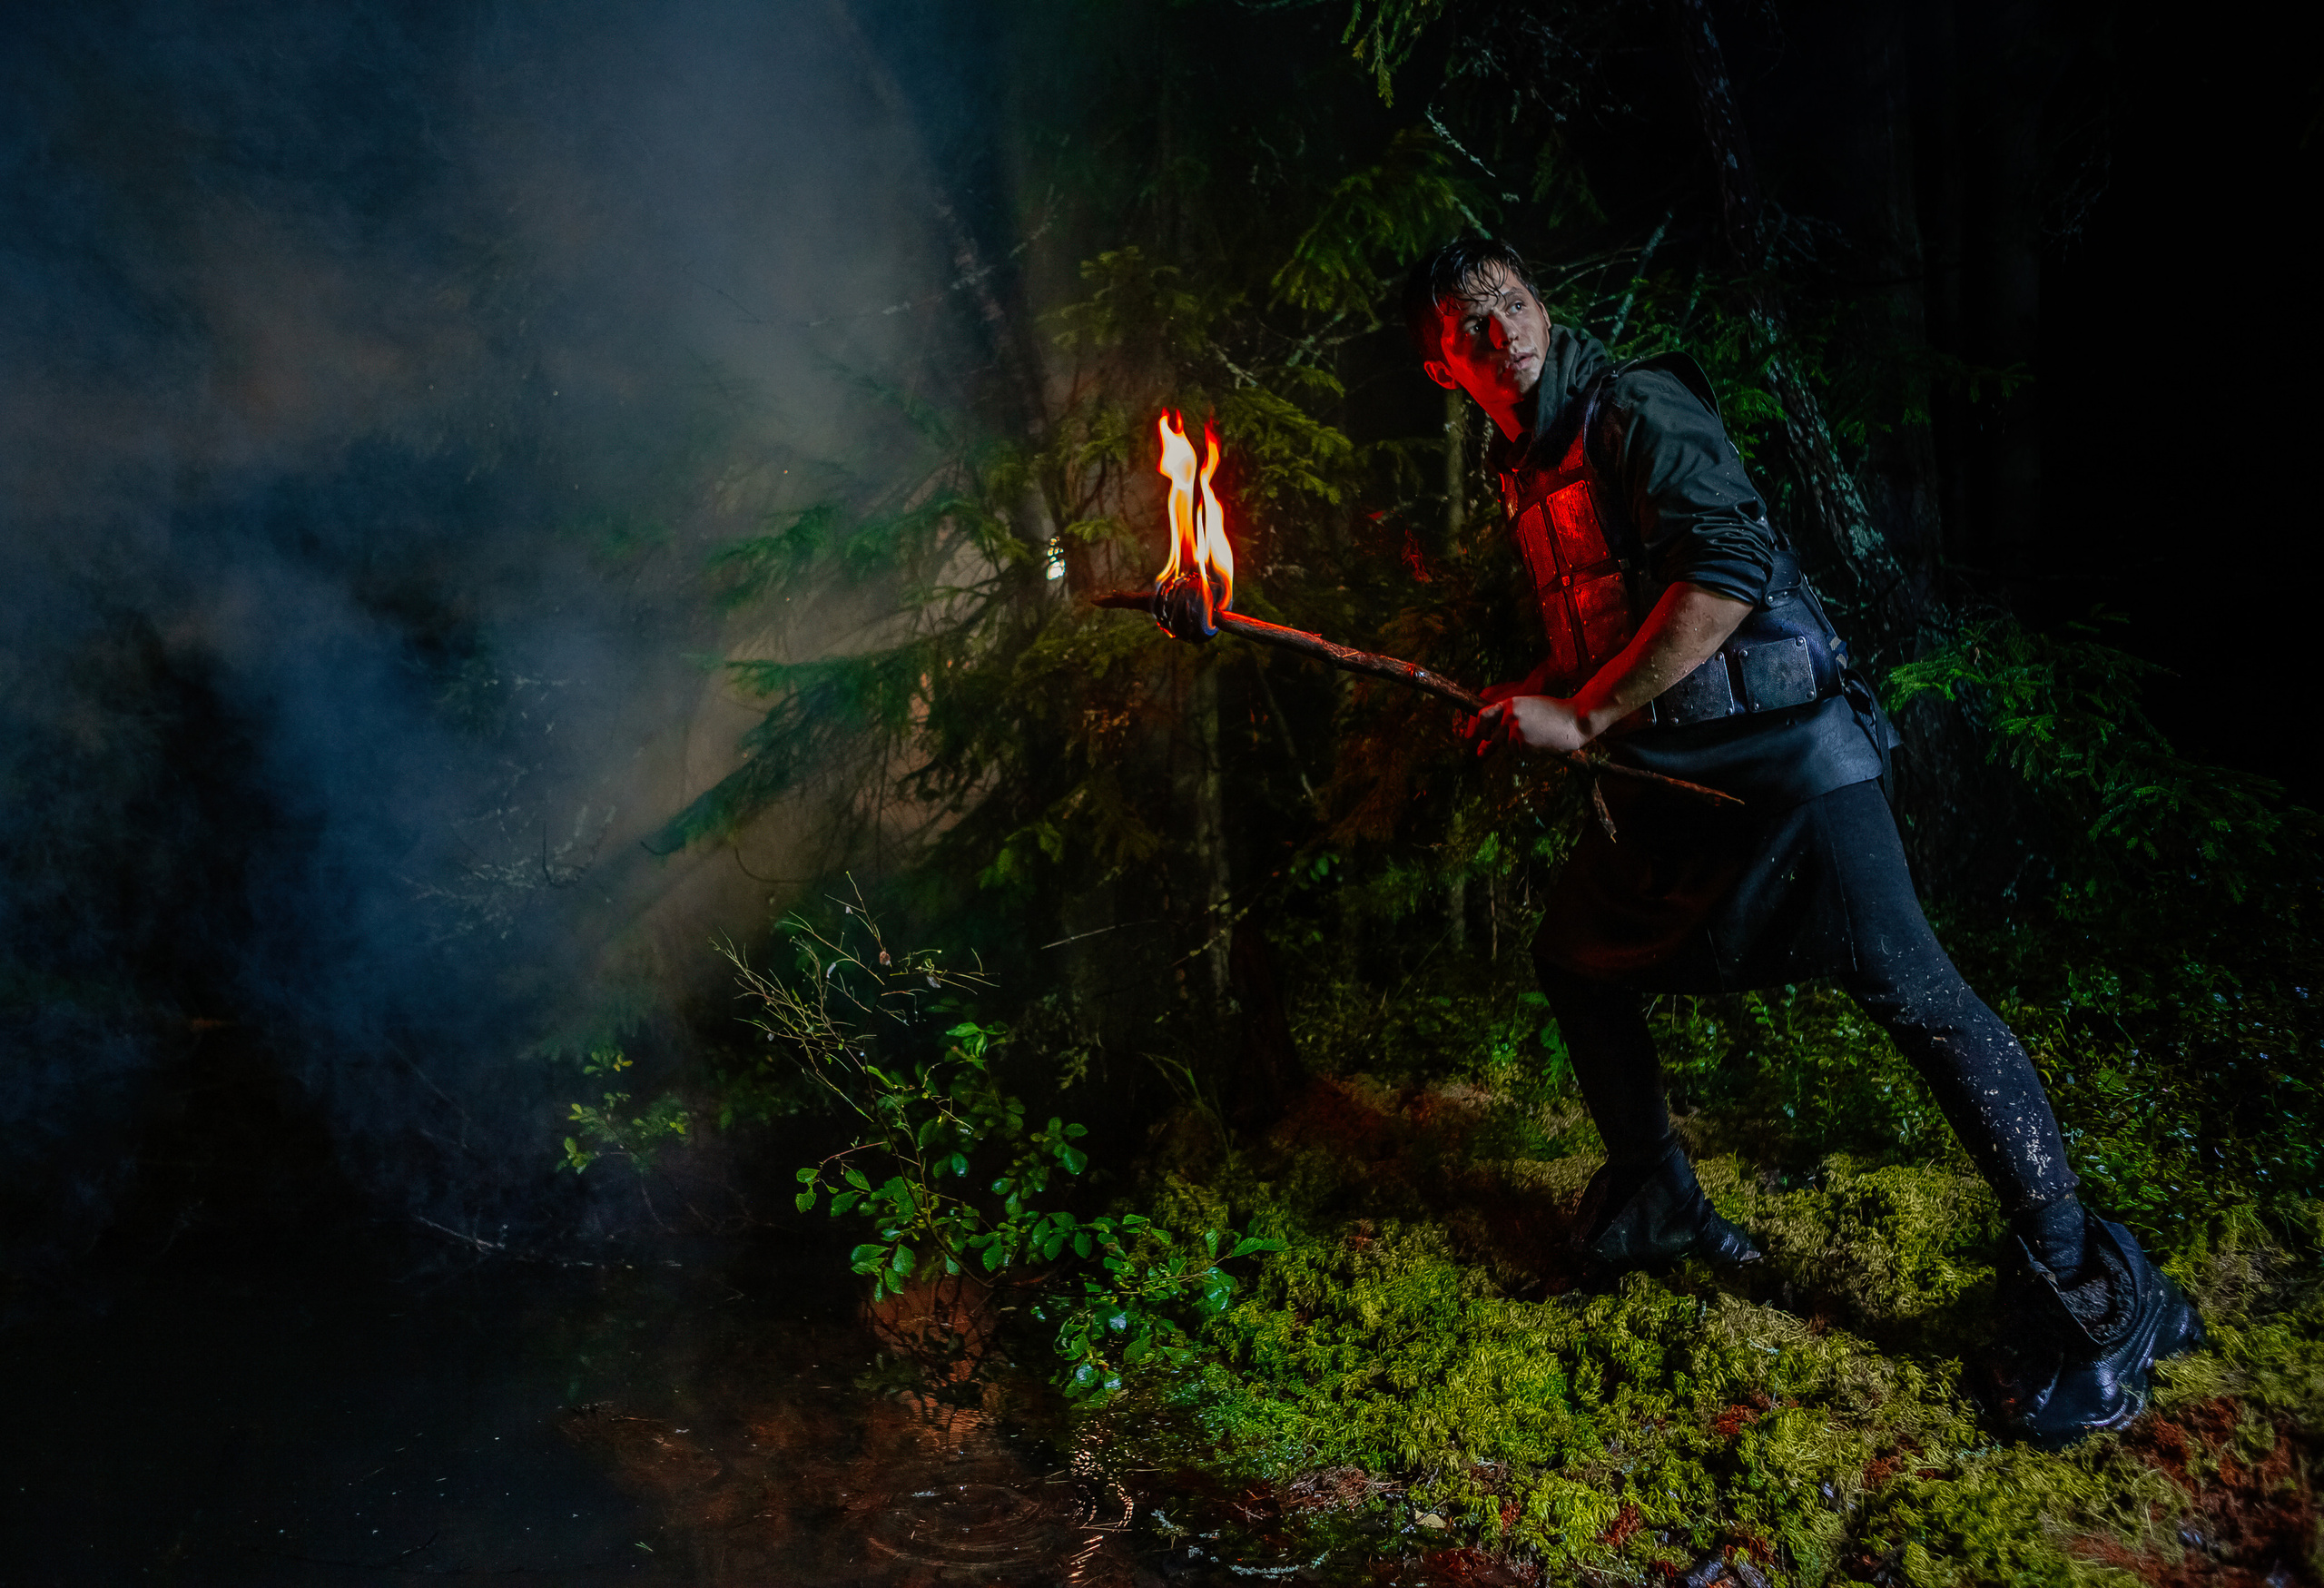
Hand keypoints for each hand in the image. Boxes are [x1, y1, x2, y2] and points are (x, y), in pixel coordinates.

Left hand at [1464, 693, 1592, 755]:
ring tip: (1536, 736)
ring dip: (1518, 746)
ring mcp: (1516, 730)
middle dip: (1505, 740)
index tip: (1485, 735)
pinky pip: (1519, 754)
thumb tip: (1490, 733)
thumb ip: (1510, 714)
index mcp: (1510, 703)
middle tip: (1524, 736)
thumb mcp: (1529, 705)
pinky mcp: (1523, 744)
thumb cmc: (1553, 712)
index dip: (1481, 728)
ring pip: (1507, 747)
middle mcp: (1510, 715)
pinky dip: (1528, 752)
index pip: (1483, 716)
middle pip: (1494, 736)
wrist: (1575, 719)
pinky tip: (1541, 742)